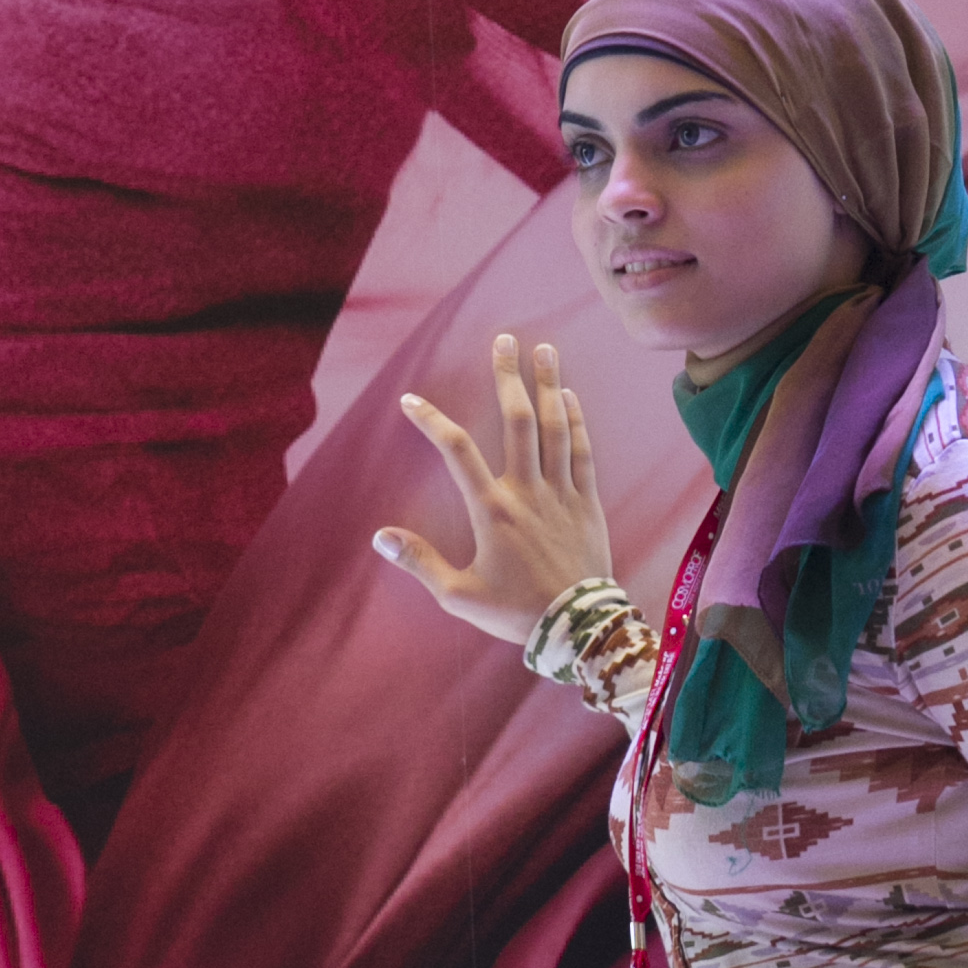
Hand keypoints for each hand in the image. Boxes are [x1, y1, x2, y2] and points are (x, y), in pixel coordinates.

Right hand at [373, 333, 613, 642]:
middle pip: (517, 421)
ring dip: (548, 385)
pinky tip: (568, 396)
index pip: (457, 452)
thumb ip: (420, 562)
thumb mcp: (458, 594)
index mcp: (492, 511)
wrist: (578, 627)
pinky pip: (581, 452)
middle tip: (503, 340)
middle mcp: (527, 492)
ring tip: (544, 349)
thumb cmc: (515, 613)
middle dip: (508, 376)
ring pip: (554, 428)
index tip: (411, 400)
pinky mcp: (587, 503)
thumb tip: (379, 537)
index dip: (432, 421)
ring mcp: (561, 494)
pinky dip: (575, 421)